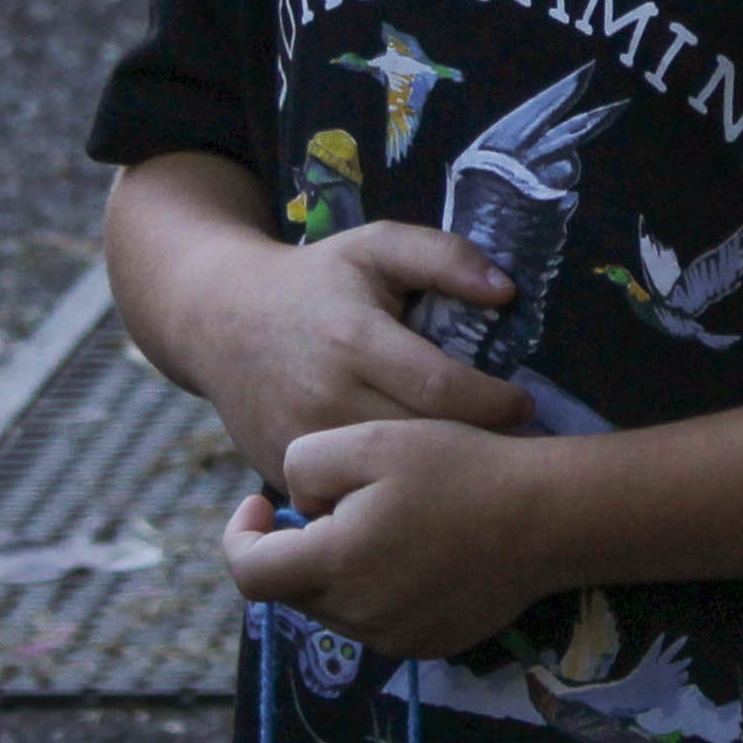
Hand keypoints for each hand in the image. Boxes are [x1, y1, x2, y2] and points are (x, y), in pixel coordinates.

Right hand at [180, 220, 538, 487]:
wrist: (218, 319)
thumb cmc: (314, 282)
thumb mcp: (376, 247)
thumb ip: (444, 257)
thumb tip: (508, 292)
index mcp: (355, 340)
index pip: (444, 389)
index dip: (496, 404)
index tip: (525, 405)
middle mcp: (327, 397)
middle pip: (421, 442)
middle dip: (475, 446)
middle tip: (517, 445)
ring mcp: (301, 441)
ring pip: (386, 478)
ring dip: (434, 477)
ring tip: (475, 467)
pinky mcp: (283, 471)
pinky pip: (348, 495)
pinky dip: (384, 493)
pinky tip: (418, 483)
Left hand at [225, 421, 563, 658]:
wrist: (548, 518)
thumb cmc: (459, 470)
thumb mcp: (370, 440)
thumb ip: (303, 466)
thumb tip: (298, 506)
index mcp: (335, 566)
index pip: (249, 574)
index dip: (239, 537)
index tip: (260, 504)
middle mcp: (358, 616)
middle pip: (292, 589)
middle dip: (296, 546)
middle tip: (338, 498)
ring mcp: (394, 638)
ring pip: (333, 606)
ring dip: (336, 568)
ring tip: (382, 520)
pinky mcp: (427, 645)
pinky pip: (376, 620)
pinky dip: (375, 589)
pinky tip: (414, 551)